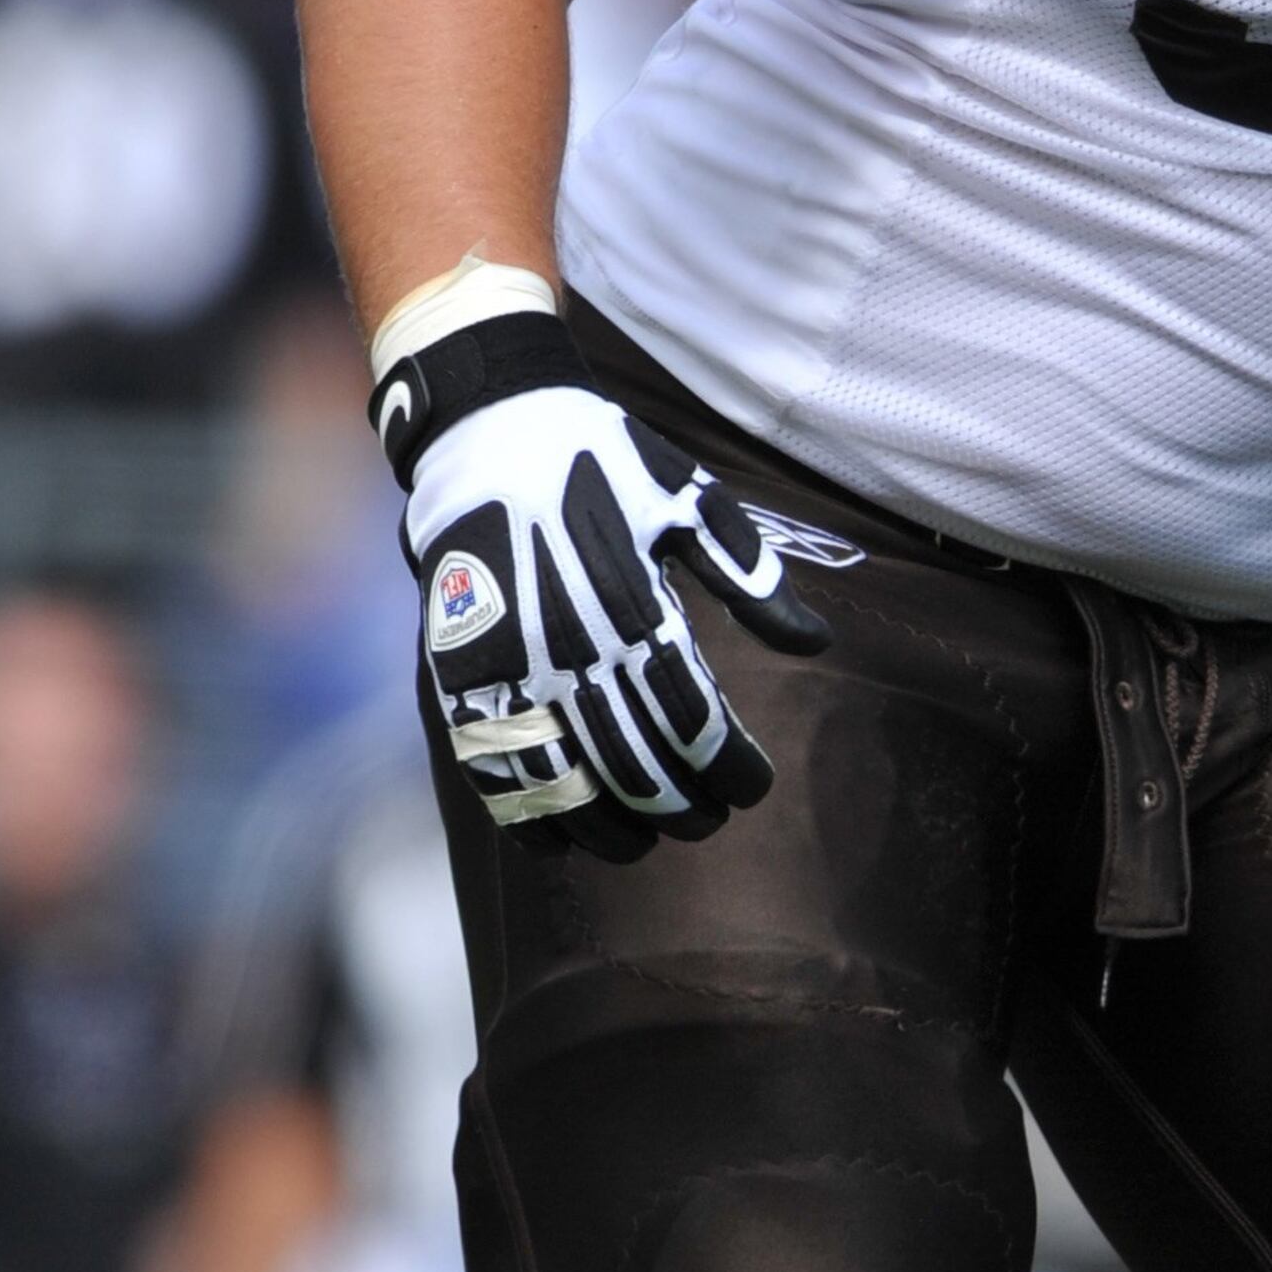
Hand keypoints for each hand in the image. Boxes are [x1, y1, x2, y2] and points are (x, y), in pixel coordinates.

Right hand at [377, 317, 824, 855]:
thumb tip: (816, 643)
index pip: (693, 717)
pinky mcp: (456, 675)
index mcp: (631, 602)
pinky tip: (565, 842)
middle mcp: (567, 644)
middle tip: (711, 820)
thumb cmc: (602, 463)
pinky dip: (528, 817)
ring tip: (649, 839)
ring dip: (614, 828)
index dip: (729, 767)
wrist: (485, 429)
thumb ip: (750, 576)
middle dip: (683, 807)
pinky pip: (491, 770)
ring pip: (567, 782)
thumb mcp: (689, 499)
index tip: (755, 787)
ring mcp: (505, 665)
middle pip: (636, 763)